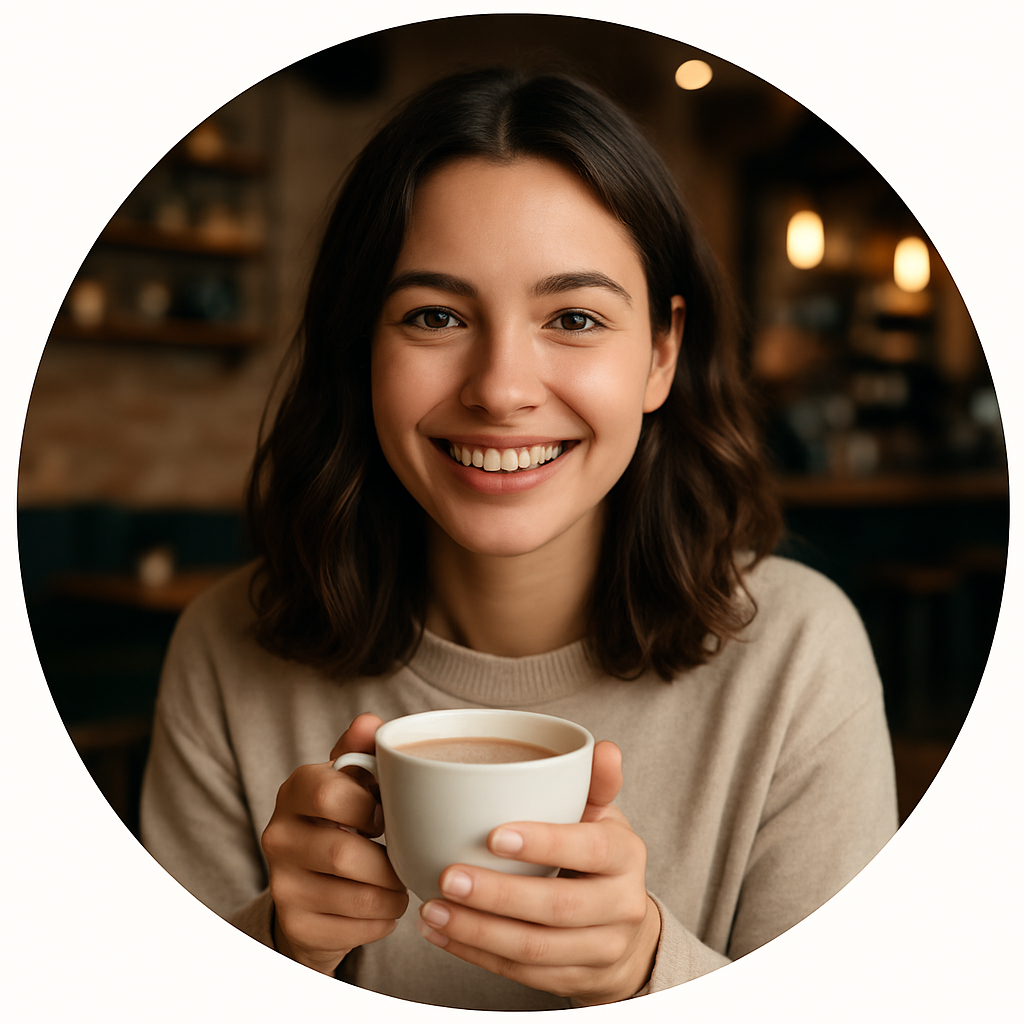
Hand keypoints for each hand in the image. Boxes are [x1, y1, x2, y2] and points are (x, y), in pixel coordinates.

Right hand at [261, 713, 408, 974]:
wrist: (313, 887)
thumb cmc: (344, 820)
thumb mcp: (352, 781)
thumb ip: (363, 750)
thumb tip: (371, 722)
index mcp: (295, 790)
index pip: (330, 793)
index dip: (369, 807)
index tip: (386, 817)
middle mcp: (278, 836)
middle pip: (343, 852)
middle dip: (388, 860)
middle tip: (405, 858)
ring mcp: (282, 885)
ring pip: (357, 896)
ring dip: (393, 893)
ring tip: (400, 883)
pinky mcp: (296, 925)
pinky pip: (356, 928)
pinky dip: (383, 919)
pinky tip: (383, 906)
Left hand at [414, 740, 659, 1004]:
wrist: (627, 931)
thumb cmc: (600, 857)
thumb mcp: (602, 816)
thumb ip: (596, 782)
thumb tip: (603, 749)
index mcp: (626, 856)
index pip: (590, 849)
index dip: (544, 843)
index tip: (493, 836)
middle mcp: (622, 906)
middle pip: (557, 907)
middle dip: (497, 895)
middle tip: (447, 876)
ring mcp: (601, 950)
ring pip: (535, 949)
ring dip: (478, 931)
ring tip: (432, 908)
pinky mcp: (575, 981)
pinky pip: (521, 974)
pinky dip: (477, 954)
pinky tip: (442, 933)